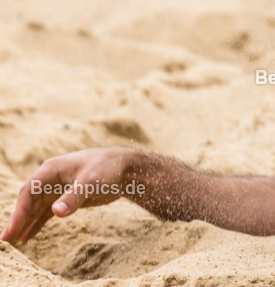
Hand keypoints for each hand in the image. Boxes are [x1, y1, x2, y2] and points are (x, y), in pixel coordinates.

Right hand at [1, 147, 140, 244]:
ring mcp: (57, 188)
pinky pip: (46, 212)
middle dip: (18, 219)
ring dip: (25, 223)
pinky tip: (27, 236)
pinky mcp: (66, 197)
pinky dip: (37, 223)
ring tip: (13, 242)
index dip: (20, 211)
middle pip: (28, 201)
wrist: (126, 168)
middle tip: (6, 240)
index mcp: (51, 169)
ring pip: (36, 208)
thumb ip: (73, 197)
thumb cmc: (107, 169)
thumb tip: (56, 212)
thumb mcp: (91, 182)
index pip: (28, 192)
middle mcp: (50, 178)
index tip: (14, 229)